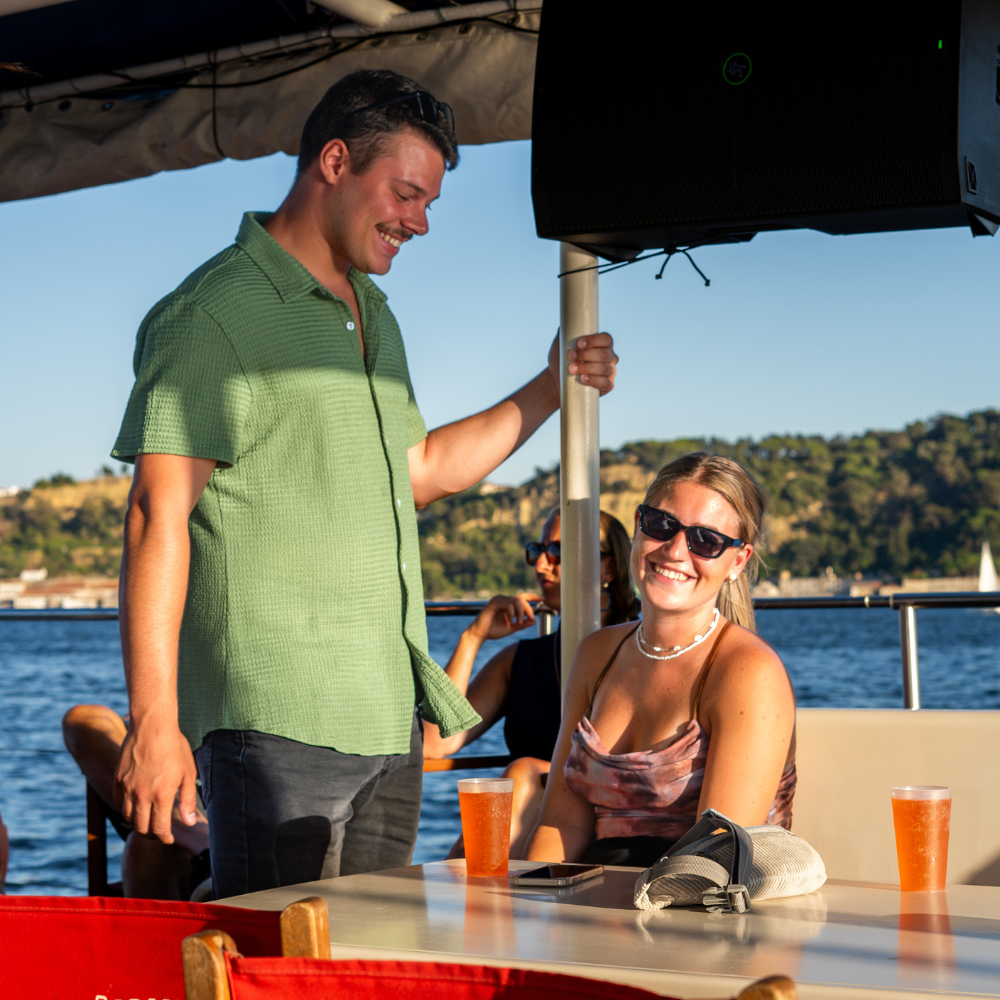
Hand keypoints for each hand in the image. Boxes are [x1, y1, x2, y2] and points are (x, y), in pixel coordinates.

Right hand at [115, 721, 197, 843]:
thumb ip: (187, 800)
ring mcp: (127, 787)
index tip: (169, 839)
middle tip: (159, 832)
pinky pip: (118, 800)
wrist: (152, 726)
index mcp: (161, 796)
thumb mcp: (188, 773)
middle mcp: (141, 795)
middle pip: (141, 827)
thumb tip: (189, 822)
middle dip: (151, 833)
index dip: (164, 838)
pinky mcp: (118, 778)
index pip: (159, 829)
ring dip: (138, 821)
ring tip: (148, 819)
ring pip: (128, 816)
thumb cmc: (175, 747)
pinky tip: (136, 802)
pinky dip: (126, 806)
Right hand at [468, 593, 540, 640]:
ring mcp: (498, 599)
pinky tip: (510, 620)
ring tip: (520, 622)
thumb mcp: (511, 628)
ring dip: (521, 612)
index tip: (542, 598)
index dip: (533, 596)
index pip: (523, 597)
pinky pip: (508, 604)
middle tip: (532, 618)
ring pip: (516, 600)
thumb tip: (533, 621)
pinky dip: (512, 613)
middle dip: (529, 609)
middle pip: (522, 598)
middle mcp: (504, 599)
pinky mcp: (494, 602)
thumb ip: (521, 624)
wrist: (480, 634)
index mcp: (508, 604)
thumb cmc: (493, 630)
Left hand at [547, 331, 617, 397]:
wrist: (557, 379)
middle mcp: (610, 357)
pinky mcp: (607, 385)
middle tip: (570, 357)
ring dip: (587, 368)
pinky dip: (594, 380)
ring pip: (605, 368)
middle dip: (586, 355)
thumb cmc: (562, 359)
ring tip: (572, 369)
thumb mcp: (561, 344)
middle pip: (605, 354)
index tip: (578, 343)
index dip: (594, 340)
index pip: (606, 339)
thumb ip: (565, 332)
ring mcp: (610, 372)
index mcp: (602, 344)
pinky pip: (606, 383)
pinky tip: (583, 379)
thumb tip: (566, 321)